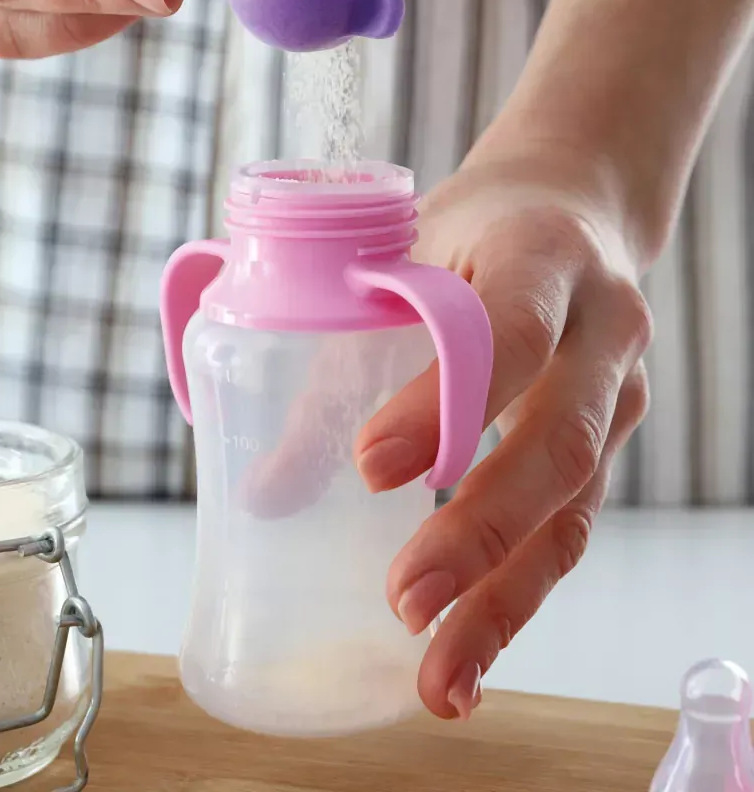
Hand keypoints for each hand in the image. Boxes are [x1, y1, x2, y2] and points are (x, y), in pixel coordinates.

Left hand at [354, 140, 652, 720]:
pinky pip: (574, 524)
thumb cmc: (468, 232)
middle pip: (560, 439)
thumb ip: (338, 359)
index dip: (444, 402)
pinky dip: (521, 591)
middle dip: (482, 530)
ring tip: (441, 677)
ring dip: (507, 597)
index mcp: (543, 255)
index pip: (507, 334)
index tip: (371, 467)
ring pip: (576, 504)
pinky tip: (471, 651)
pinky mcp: (609, 440)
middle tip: (404, 601)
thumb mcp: (403, 261)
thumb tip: (266, 491)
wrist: (567, 207)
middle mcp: (602, 327)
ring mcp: (618, 389)